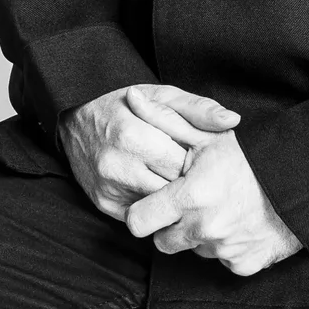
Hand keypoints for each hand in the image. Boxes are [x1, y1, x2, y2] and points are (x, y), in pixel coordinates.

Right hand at [59, 83, 239, 219]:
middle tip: (193, 169)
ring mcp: (109, 188)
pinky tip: (158, 186)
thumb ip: (197, 108)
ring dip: (173, 193)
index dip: (196, 160)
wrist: (75, 123)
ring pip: (161, 204)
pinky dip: (156, 203)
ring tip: (175, 176)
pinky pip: (145, 213)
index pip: (184, 163)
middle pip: (173, 187)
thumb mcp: (161, 95)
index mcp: (132, 136)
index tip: (199, 154)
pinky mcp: (105, 204)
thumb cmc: (124, 106)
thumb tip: (233, 120)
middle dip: (187, 179)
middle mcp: (117, 165)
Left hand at [124, 130, 303, 276]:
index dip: (144, 213)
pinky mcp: (245, 265)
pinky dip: (229, 248)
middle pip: (164, 242)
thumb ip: (164, 120)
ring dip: (202, 236)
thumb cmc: (253, 155)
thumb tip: (130, 97)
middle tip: (193, 204)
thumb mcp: (207, 134)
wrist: (307, 178)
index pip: (138, 222)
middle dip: (172, 227)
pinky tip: (242, 225)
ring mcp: (226, 249)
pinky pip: (223, 262)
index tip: (156, 203)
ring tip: (223, 209)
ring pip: (195, 251)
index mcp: (190, 196)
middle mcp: (204, 228)